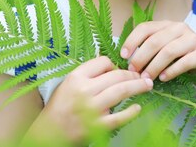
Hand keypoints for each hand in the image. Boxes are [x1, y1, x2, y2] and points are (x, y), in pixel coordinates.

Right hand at [25, 56, 152, 144]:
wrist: (49, 133)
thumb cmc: (60, 106)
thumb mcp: (69, 83)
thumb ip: (88, 74)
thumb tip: (113, 68)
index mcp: (76, 77)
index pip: (103, 62)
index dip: (115, 65)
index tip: (121, 70)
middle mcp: (84, 90)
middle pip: (116, 75)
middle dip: (133, 74)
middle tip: (142, 76)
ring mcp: (91, 109)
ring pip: (121, 91)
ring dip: (138, 86)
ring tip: (147, 85)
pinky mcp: (96, 126)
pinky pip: (119, 117)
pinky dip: (131, 112)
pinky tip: (138, 108)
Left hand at [120, 21, 195, 86]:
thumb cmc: (181, 58)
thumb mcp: (164, 49)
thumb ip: (149, 49)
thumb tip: (125, 59)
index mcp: (167, 24)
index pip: (145, 27)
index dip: (132, 41)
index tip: (123, 56)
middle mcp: (180, 28)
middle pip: (155, 41)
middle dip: (140, 57)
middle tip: (133, 71)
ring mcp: (193, 39)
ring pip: (168, 51)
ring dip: (154, 66)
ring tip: (146, 78)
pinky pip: (184, 62)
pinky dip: (171, 71)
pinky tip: (163, 79)